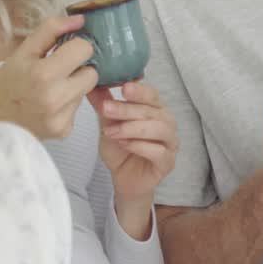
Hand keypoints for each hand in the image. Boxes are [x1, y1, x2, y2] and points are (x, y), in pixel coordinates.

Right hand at [0, 16, 98, 153]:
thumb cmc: (5, 84)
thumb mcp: (22, 52)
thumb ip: (51, 30)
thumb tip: (80, 19)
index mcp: (44, 74)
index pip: (84, 50)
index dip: (76, 47)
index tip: (66, 50)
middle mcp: (56, 98)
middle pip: (92, 73)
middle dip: (79, 69)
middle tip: (59, 71)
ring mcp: (61, 117)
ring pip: (86, 91)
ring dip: (74, 86)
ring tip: (51, 89)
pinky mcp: (64, 130)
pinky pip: (78, 109)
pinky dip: (67, 104)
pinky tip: (49, 105)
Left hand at [90, 80, 178, 205]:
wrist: (123, 178)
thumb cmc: (120, 150)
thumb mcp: (108, 124)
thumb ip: (104, 105)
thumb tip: (92, 85)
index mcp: (156, 110)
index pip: (152, 95)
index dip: (139, 91)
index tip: (123, 88)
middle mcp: (167, 124)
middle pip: (153, 111)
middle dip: (127, 109)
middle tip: (106, 109)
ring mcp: (170, 143)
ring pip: (159, 129)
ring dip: (132, 128)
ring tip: (112, 132)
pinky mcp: (168, 163)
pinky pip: (159, 151)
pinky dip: (140, 146)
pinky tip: (124, 145)